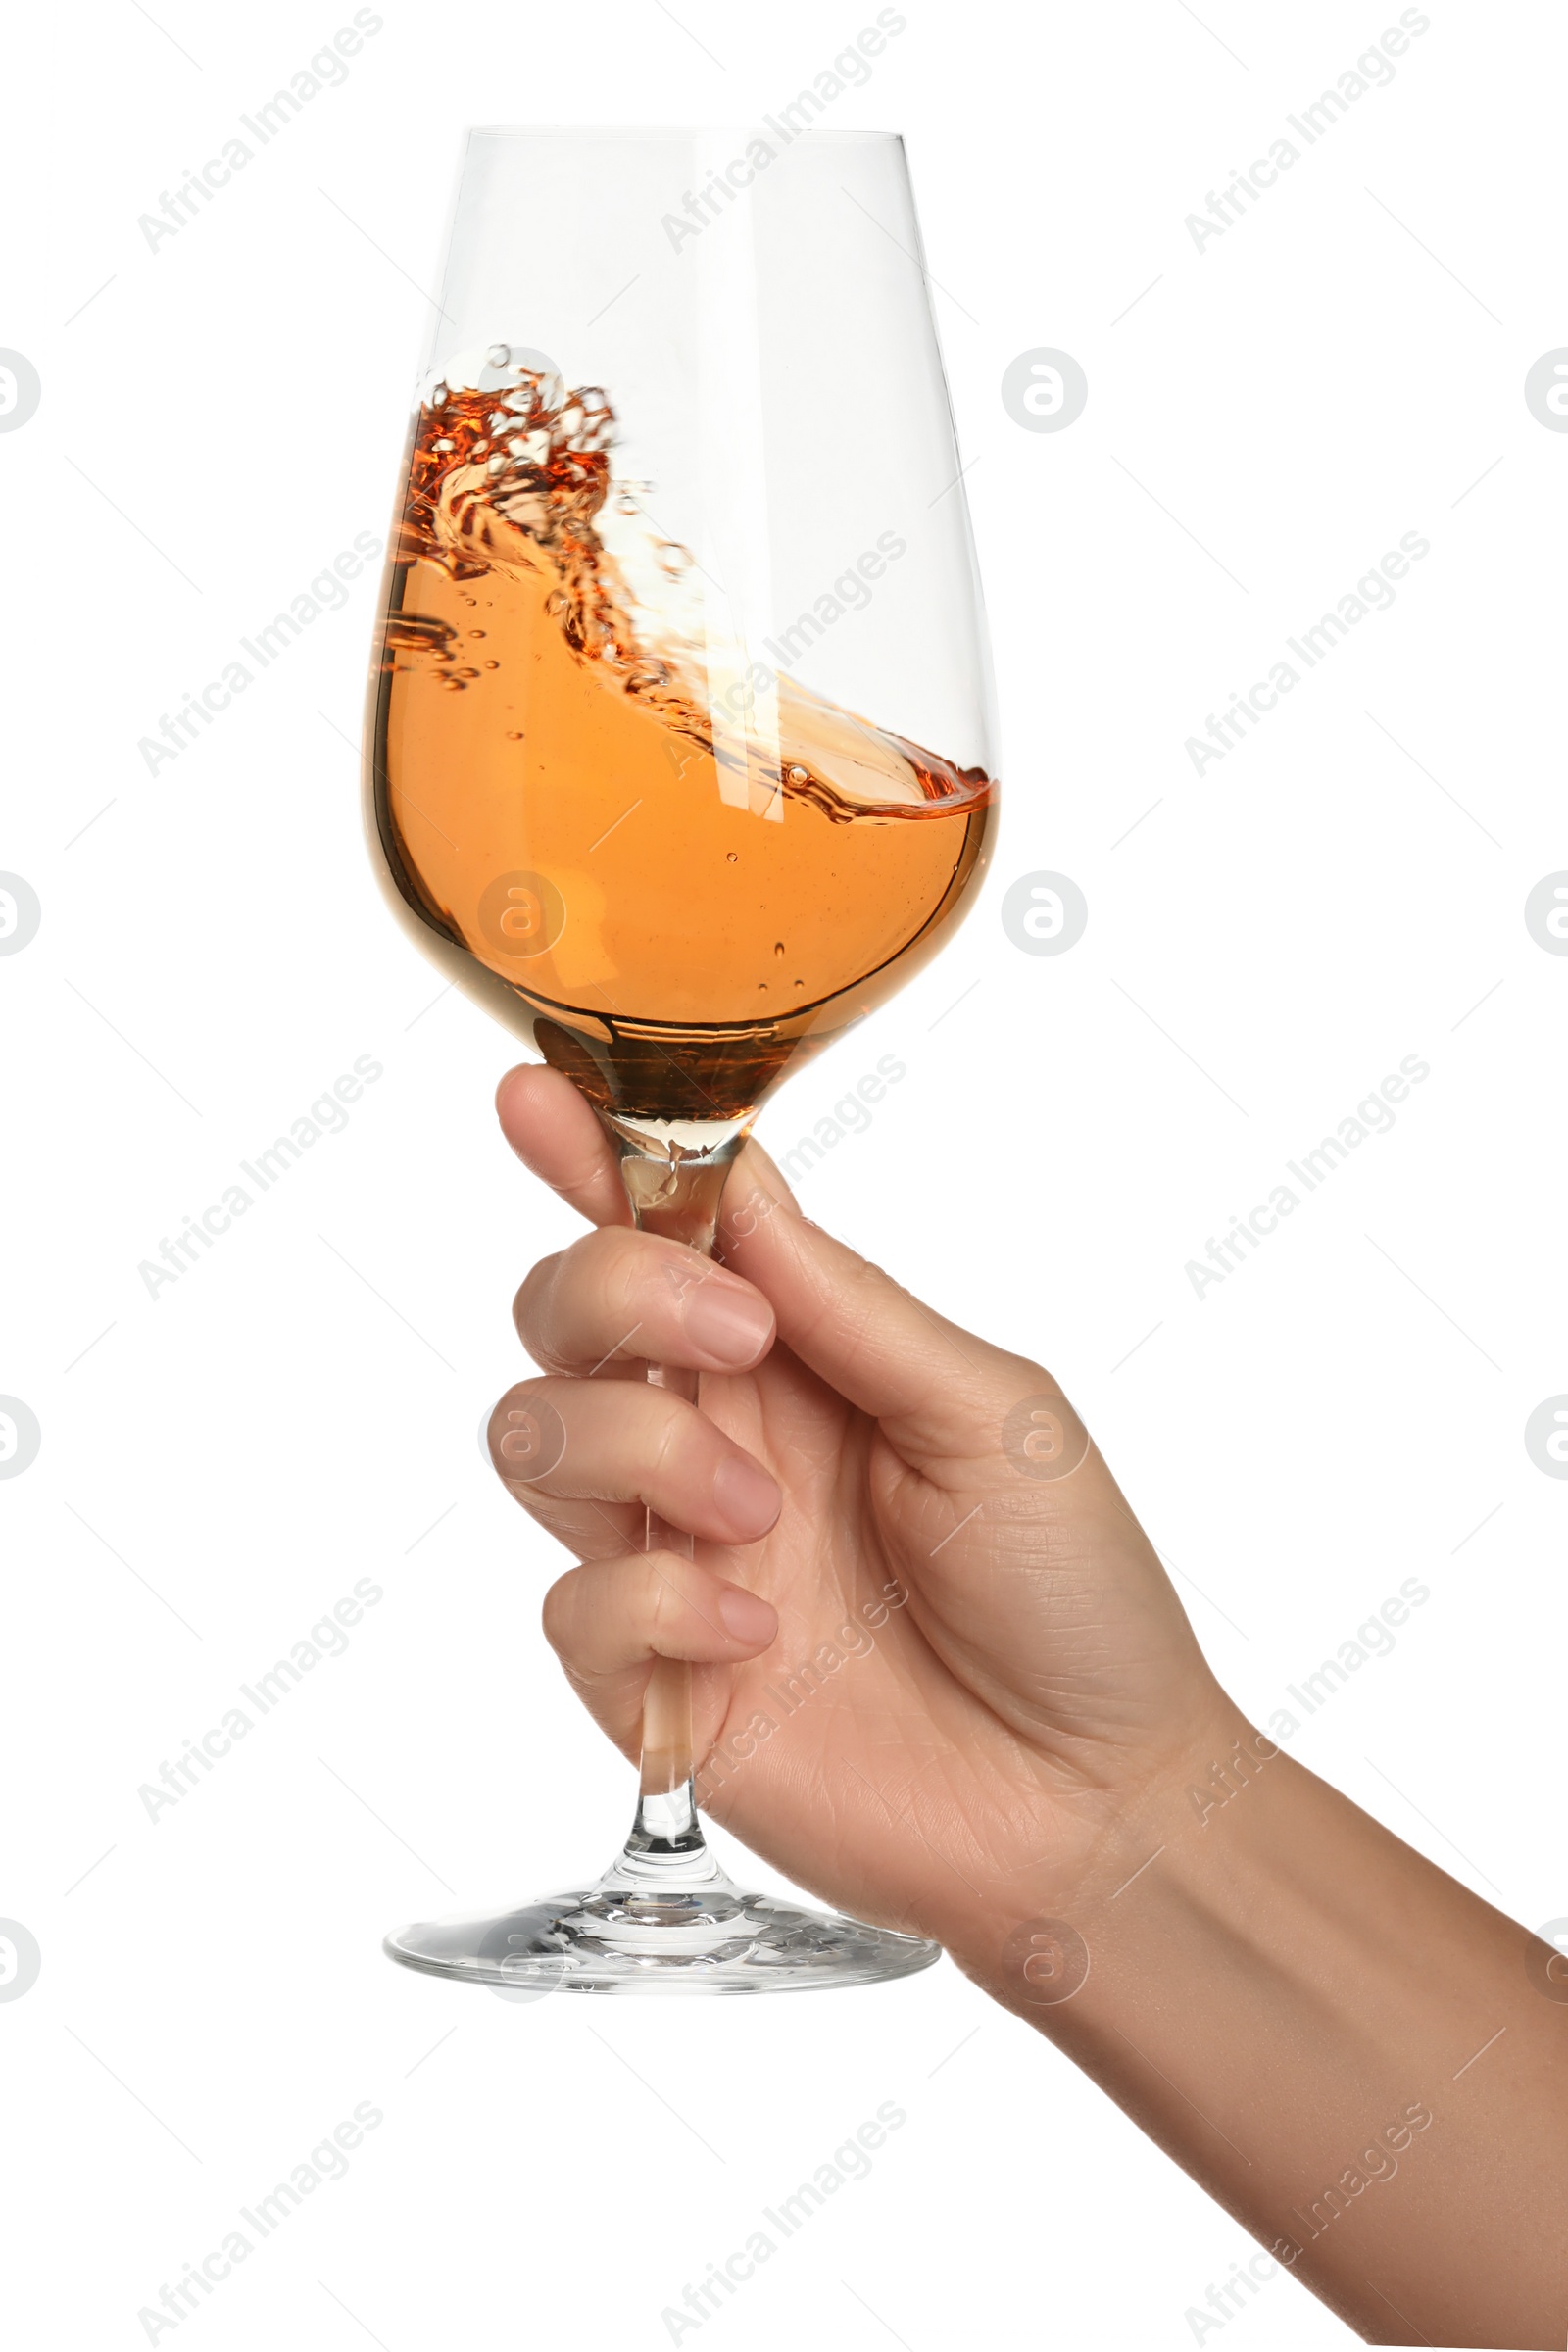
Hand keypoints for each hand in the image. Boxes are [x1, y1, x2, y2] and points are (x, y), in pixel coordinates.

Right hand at [487, 1064, 1232, 1949]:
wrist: (1091, 1801)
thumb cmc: (1070, 1594)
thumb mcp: (993, 1414)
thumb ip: (852, 1308)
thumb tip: (738, 1188)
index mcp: (799, 1355)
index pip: (667, 1226)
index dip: (587, 1155)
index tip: (533, 1098)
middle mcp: (716, 1436)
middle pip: (561, 1310)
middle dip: (614, 1291)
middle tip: (735, 1342)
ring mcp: (672, 1554)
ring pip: (532, 1436)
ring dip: (637, 1446)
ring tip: (761, 1514)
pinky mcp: (651, 1680)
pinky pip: (570, 1606)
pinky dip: (653, 1601)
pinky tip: (758, 1630)